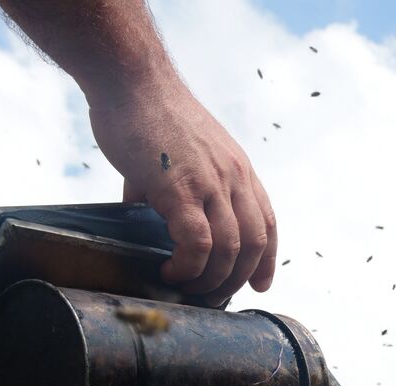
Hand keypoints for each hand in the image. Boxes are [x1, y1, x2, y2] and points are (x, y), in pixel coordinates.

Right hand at [87, 75, 276, 304]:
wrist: (129, 78)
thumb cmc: (144, 111)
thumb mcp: (178, 152)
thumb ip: (174, 185)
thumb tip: (146, 211)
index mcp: (238, 169)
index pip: (266, 222)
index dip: (266, 259)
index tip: (258, 283)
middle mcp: (233, 177)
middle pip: (253, 244)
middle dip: (236, 279)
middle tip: (212, 296)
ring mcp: (211, 183)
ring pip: (230, 250)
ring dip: (211, 279)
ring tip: (188, 288)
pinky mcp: (180, 189)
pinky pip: (198, 243)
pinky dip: (188, 267)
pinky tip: (170, 271)